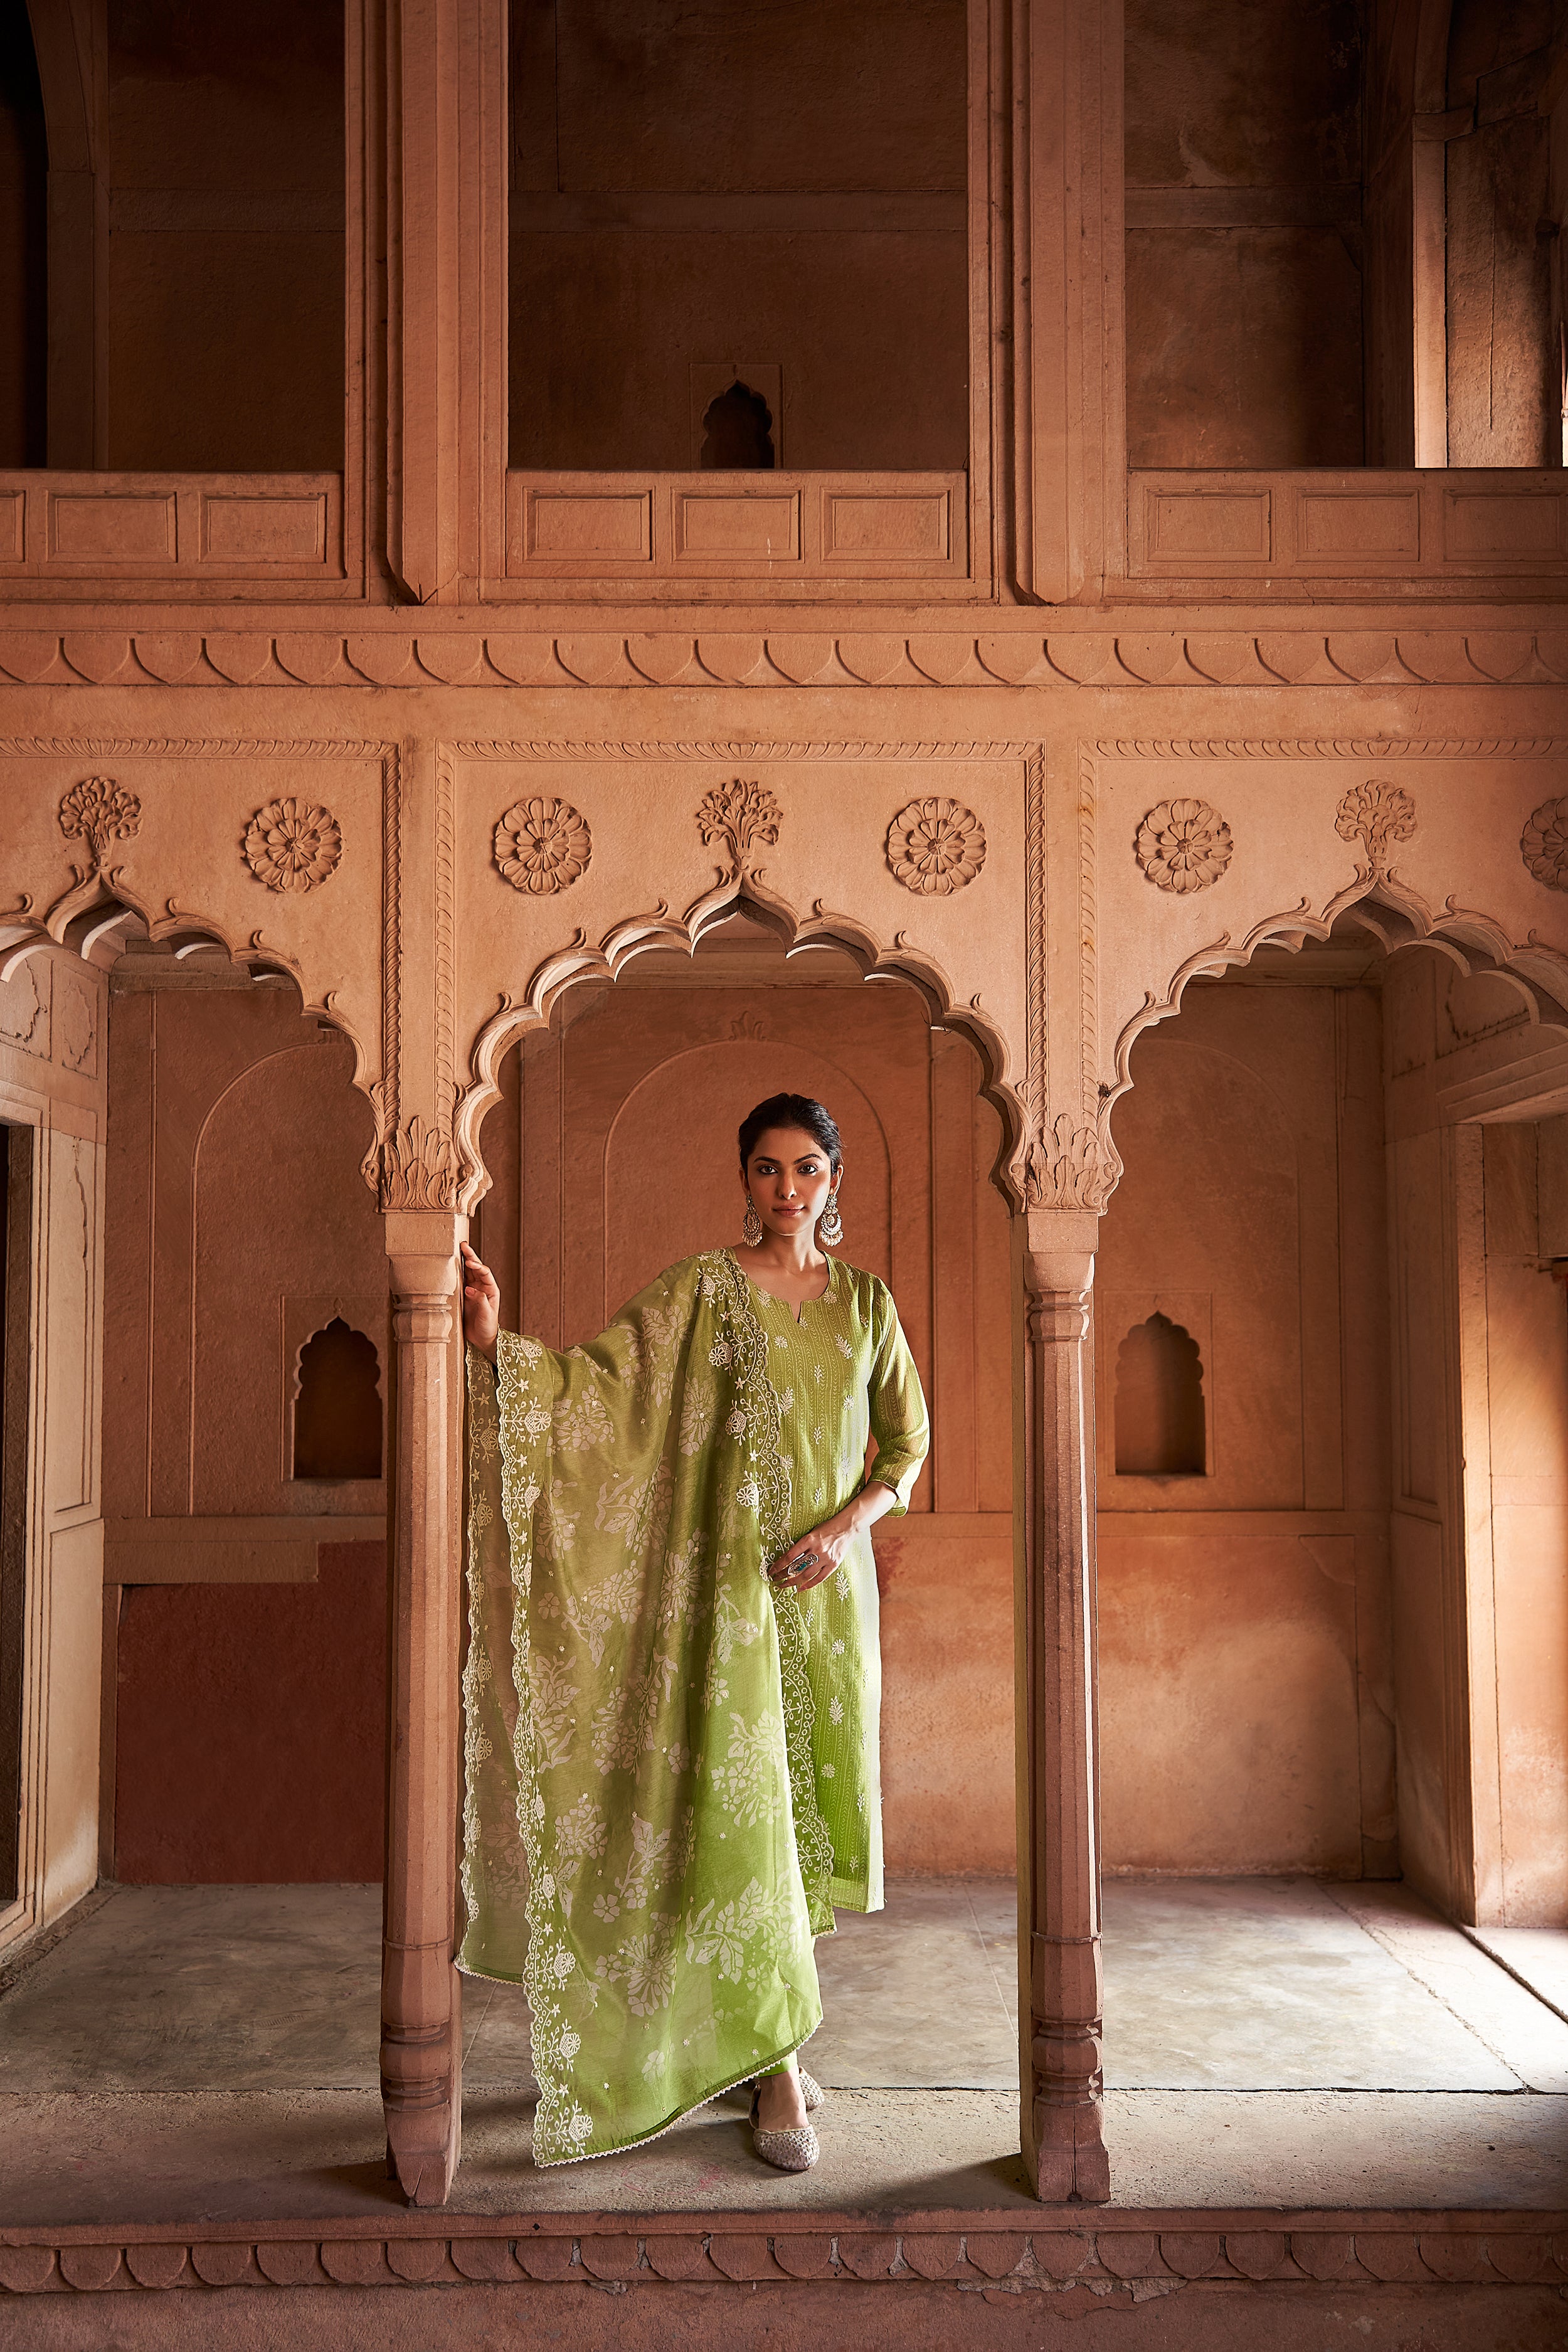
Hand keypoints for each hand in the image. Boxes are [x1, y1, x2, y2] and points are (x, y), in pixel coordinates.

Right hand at [459, 1242, 498, 1357]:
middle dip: (470, 1255)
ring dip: (462, 1261)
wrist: (482, 1339)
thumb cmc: (488, 1327)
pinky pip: (459, 1282)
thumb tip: (470, 1289)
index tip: (470, 1262)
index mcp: (491, 1289)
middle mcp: (482, 1287)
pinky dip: (455, 1273)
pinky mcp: (463, 1296)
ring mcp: (472, 1291)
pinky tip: (449, 1266)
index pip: (485, 1273)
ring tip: (456, 1249)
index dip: (478, 1265)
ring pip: (467, 1272)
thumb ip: (480, 1301)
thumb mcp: (487, 1315)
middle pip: (476, 1268)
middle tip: (463, 1244)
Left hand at [769, 1511, 855, 1592]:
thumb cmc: (826, 1528)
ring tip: (784, 1585)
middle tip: (775, 1579)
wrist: (846, 1528)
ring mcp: (826, 1558)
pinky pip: (819, 1578)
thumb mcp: (811, 1533)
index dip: (779, 1565)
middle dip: (783, 1575)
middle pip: (796, 1567)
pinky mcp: (833, 1564)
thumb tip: (787, 1558)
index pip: (789, 1556)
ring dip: (793, 1582)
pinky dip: (809, 1585)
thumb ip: (801, 1545)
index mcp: (809, 1540)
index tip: (771, 1570)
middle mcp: (817, 1550)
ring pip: (806, 1575)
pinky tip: (800, 1588)